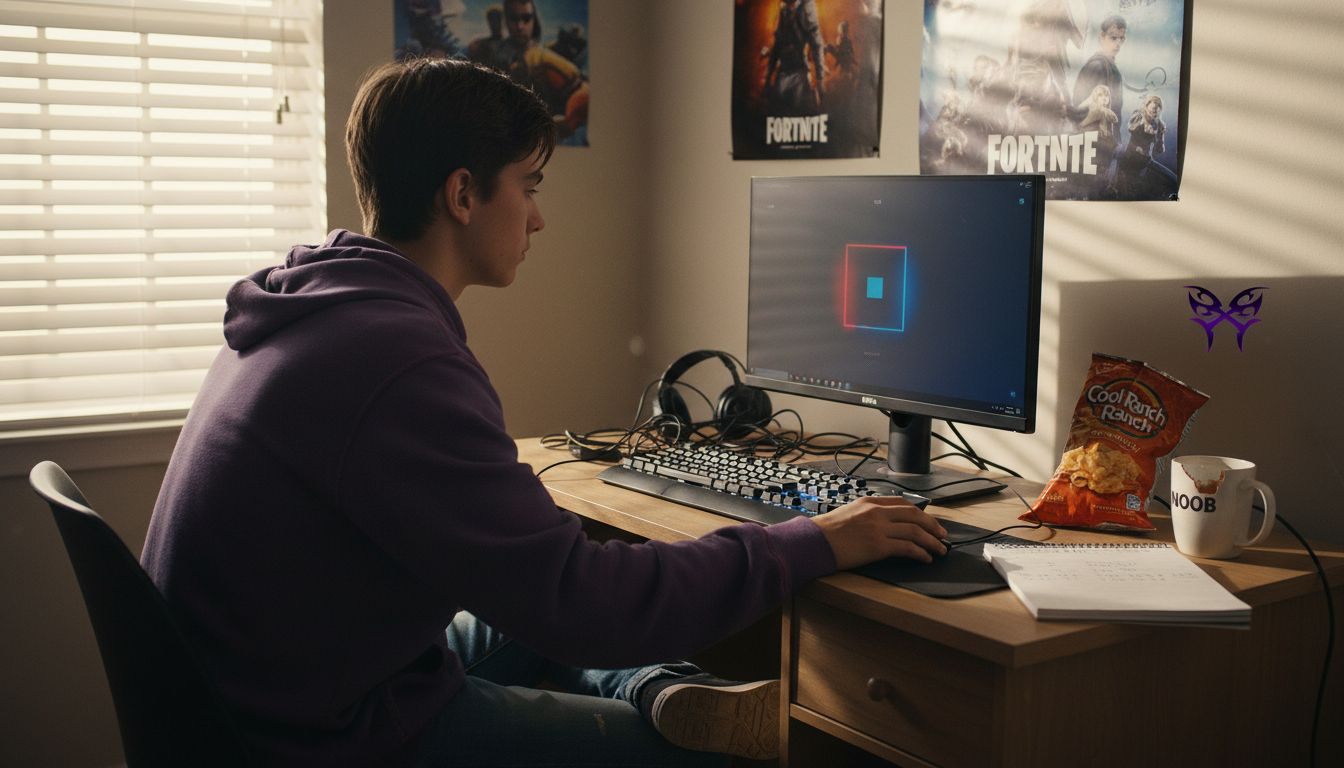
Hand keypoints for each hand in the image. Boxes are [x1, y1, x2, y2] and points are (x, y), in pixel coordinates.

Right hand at [810, 496, 948, 568]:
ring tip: (940, 550)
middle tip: (942, 535)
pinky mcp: (878, 546)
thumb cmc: (825, 532)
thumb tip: (883, 527)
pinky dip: (921, 553)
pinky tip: (926, 558)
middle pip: (914, 515)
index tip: (928, 522)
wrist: (813, 541)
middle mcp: (877, 512)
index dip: (920, 513)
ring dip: (932, 541)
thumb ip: (866, 516)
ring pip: (915, 532)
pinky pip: (908, 548)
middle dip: (932, 525)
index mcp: (869, 502)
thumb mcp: (848, 514)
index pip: (902, 504)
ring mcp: (879, 528)